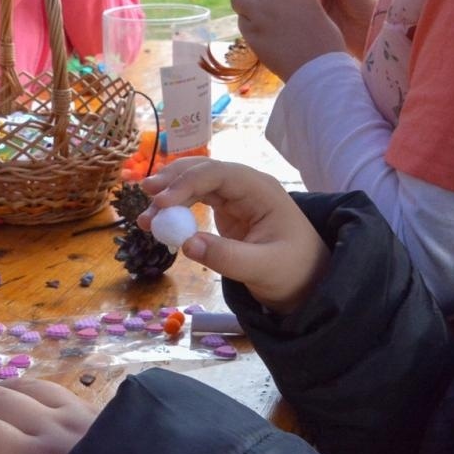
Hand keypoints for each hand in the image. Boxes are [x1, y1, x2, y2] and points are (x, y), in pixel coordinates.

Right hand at [139, 159, 327, 313]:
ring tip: (145, 214)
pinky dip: (176, 207)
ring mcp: (236, 197)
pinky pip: (197, 200)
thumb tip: (187, 245)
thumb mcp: (263, 268)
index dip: (187, 183)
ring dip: (169, 194)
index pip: (218, 174)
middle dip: (172, 181)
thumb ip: (227, 257)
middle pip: (203, 171)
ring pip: (196, 183)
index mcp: (260, 190)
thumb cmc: (293, 271)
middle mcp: (246, 186)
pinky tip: (158, 219)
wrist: (309, 281)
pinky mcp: (227, 210)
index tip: (161, 202)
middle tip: (144, 194)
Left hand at [230, 0, 346, 79]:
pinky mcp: (252, 32)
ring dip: (242, 5)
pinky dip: (246, 25)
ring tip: (252, 16)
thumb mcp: (315, 6)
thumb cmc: (324, 40)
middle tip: (256, 3)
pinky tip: (259, 34)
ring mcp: (261, 13)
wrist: (319, 66)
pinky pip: (241, 21)